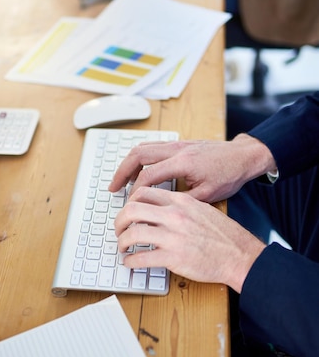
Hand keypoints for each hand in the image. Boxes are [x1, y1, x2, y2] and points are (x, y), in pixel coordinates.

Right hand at [109, 134, 276, 202]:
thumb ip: (183, 201)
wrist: (243, 156)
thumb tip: (161, 212)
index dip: (135, 191)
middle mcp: (177, 149)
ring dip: (128, 163)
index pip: (148, 175)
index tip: (131, 205)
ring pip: (142, 148)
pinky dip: (140, 158)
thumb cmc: (229, 175)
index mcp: (183, 162)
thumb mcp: (208, 195)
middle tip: (112, 188)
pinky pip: (151, 147)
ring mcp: (177, 144)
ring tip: (121, 181)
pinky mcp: (179, 144)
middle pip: (138, 155)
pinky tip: (138, 171)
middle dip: (122, 172)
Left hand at [114, 186, 265, 292]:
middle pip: (132, 210)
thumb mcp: (202, 209)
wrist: (239, 255)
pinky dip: (131, 261)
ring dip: (121, 241)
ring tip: (122, 247)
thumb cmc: (223, 235)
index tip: (127, 211)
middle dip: (119, 220)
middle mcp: (174, 216)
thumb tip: (159, 209)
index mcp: (181, 201)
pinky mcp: (173, 258)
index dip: (130, 202)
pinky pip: (142, 258)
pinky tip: (130, 262)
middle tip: (118, 229)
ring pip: (132, 234)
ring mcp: (173, 236)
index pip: (144, 193)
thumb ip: (180, 206)